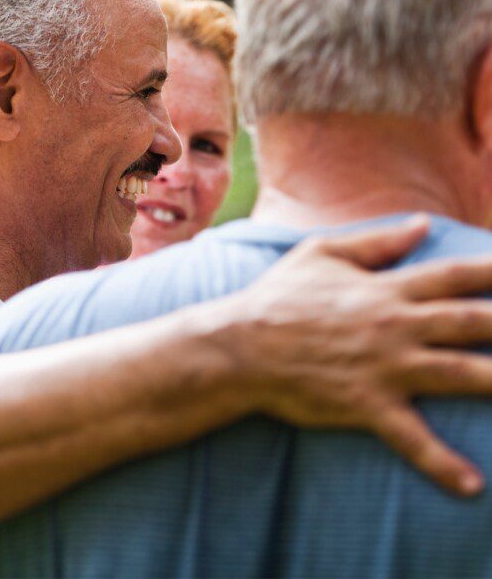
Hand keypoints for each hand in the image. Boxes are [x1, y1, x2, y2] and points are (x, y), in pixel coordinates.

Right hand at [238, 215, 491, 496]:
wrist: (243, 345)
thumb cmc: (280, 295)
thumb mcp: (321, 252)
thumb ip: (375, 241)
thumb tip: (421, 225)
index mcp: (387, 289)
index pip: (457, 275)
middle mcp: (397, 326)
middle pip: (474, 322)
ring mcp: (386, 368)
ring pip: (461, 374)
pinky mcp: (368, 405)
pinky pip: (412, 438)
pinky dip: (442, 464)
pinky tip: (472, 486)